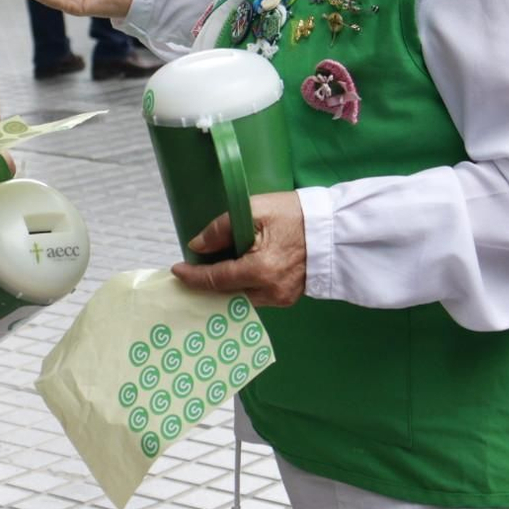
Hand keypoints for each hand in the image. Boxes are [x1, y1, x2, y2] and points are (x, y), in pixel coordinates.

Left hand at [170, 192, 305, 306]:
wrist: (332, 227)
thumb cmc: (295, 214)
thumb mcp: (255, 209)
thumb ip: (221, 228)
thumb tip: (196, 246)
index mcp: (261, 269)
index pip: (217, 279)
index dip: (193, 277)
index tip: (176, 271)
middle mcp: (270, 291)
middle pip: (227, 294)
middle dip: (206, 285)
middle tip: (190, 272)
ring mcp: (281, 298)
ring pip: (241, 299)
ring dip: (224, 287)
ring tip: (210, 271)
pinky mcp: (288, 298)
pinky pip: (256, 297)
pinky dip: (242, 288)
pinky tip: (234, 275)